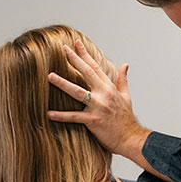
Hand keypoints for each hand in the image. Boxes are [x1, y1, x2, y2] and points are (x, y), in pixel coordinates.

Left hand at [47, 40, 149, 157]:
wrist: (131, 138)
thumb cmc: (127, 118)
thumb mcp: (126, 96)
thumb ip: (122, 79)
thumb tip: (125, 65)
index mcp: (110, 88)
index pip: (96, 67)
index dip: (85, 54)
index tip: (76, 43)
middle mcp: (104, 94)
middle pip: (87, 73)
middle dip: (74, 60)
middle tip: (63, 49)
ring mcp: (98, 107)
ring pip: (78, 92)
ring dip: (63, 84)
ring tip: (50, 76)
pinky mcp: (93, 120)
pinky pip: (74, 117)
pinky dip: (61, 115)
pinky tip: (49, 113)